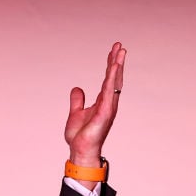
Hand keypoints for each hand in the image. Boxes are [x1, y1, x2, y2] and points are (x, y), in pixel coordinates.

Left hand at [65, 42, 125, 167]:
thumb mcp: (75, 113)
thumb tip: (77, 88)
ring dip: (117, 66)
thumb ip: (78, 100)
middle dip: (116, 61)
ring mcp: (108, 107)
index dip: (110, 65)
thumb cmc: (80, 136)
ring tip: (120, 51)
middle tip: (119, 46)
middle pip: (114, 78)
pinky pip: (109, 91)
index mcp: (102, 102)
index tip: (112, 52)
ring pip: (114, 82)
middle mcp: (108, 103)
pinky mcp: (105, 111)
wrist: (80, 150)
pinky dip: (112, 78)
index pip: (108, 80)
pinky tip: (114, 67)